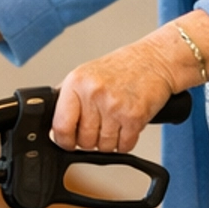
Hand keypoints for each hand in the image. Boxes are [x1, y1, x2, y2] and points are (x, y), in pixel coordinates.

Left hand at [50, 38, 178, 153]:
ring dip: (109, 142)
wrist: (155, 60)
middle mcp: (94, 93)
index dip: (64, 140)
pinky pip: (124, 146)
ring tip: (114, 122)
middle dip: (90, 140)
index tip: (68, 141)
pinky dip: (125, 142)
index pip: (61, 126)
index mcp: (77, 83)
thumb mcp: (86, 74)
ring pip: (104, 146)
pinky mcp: (134, 117)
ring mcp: (114, 106)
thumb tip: (54, 127)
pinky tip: (126, 125)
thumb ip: (69, 99)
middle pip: (83, 141)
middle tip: (99, 126)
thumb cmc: (122, 68)